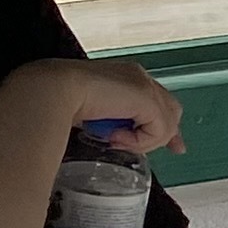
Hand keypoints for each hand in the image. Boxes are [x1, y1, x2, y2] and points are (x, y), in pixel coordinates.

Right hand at [27, 60, 184, 154]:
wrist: (51, 90)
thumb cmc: (60, 103)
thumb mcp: (94, 116)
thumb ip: (115, 125)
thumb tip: (120, 140)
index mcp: (125, 77)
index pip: (158, 102)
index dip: (166, 125)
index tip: (176, 147)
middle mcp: (137, 76)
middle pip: (169, 109)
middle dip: (168, 133)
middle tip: (168, 151)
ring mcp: (143, 84)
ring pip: (166, 123)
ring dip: (143, 140)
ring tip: (115, 140)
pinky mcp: (145, 96)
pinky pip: (159, 129)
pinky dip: (140, 140)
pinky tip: (115, 137)